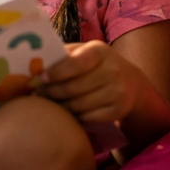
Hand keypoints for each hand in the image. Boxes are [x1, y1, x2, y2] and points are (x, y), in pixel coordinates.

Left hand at [39, 41, 153, 124]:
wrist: (132, 83)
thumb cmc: (99, 65)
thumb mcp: (86, 52)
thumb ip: (64, 55)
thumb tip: (36, 63)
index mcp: (100, 51)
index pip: (75, 63)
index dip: (56, 72)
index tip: (40, 79)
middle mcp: (112, 70)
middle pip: (73, 88)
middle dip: (51, 92)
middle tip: (37, 95)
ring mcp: (117, 92)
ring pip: (78, 105)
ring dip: (59, 106)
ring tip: (48, 103)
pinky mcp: (118, 110)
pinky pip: (88, 118)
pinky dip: (74, 116)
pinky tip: (66, 113)